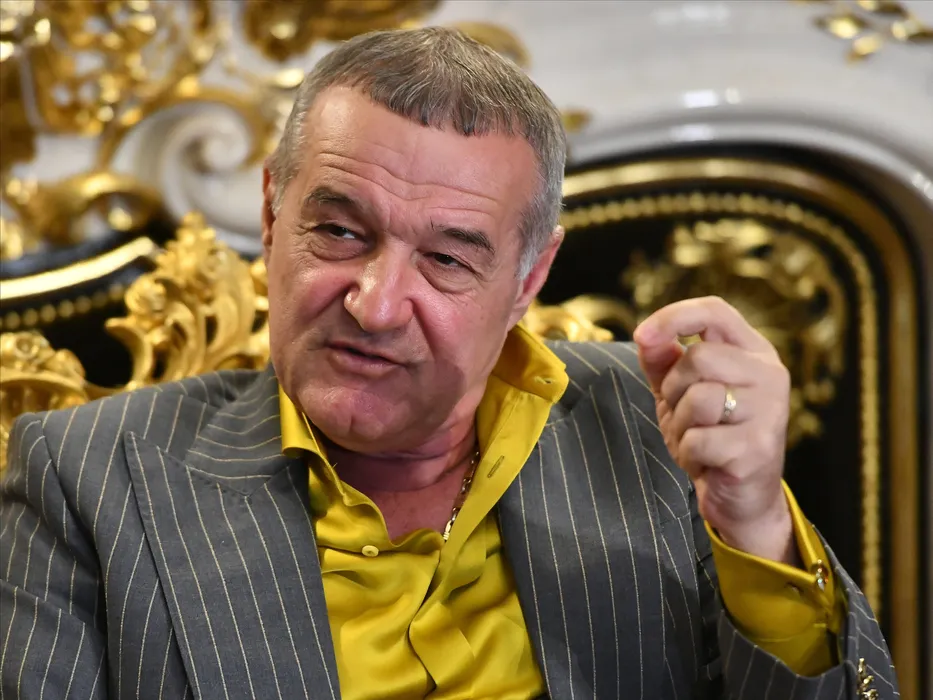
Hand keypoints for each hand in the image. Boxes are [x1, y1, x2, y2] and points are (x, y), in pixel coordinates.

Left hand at [633, 296, 797, 564]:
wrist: (741, 497)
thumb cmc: (711, 436)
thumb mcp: (680, 392)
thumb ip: (663, 361)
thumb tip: (647, 336)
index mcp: (753, 352)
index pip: (715, 311)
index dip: (674, 317)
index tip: (642, 335)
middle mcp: (770, 374)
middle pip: (699, 359)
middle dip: (673, 390)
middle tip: (683, 415)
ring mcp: (770, 411)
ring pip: (698, 399)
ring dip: (680, 425)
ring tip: (696, 440)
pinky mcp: (759, 448)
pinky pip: (699, 439)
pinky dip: (689, 454)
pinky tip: (706, 462)